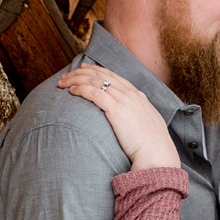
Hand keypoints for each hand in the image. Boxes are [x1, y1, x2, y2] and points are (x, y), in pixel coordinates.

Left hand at [50, 65, 172, 175]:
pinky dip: (81, 89)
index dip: (97, 69)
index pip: (114, 76)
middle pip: (102, 75)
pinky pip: (95, 93)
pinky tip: (71, 91)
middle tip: (67, 74)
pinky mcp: (116, 109)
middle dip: (82, 72)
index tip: (85, 67)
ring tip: (63, 82)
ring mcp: (123, 99)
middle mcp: (130, 93)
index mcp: (137, 95)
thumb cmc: (151, 144)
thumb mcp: (147, 124)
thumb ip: (137, 117)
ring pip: (95, 81)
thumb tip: (130, 120)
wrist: (156, 151)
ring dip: (76, 79)